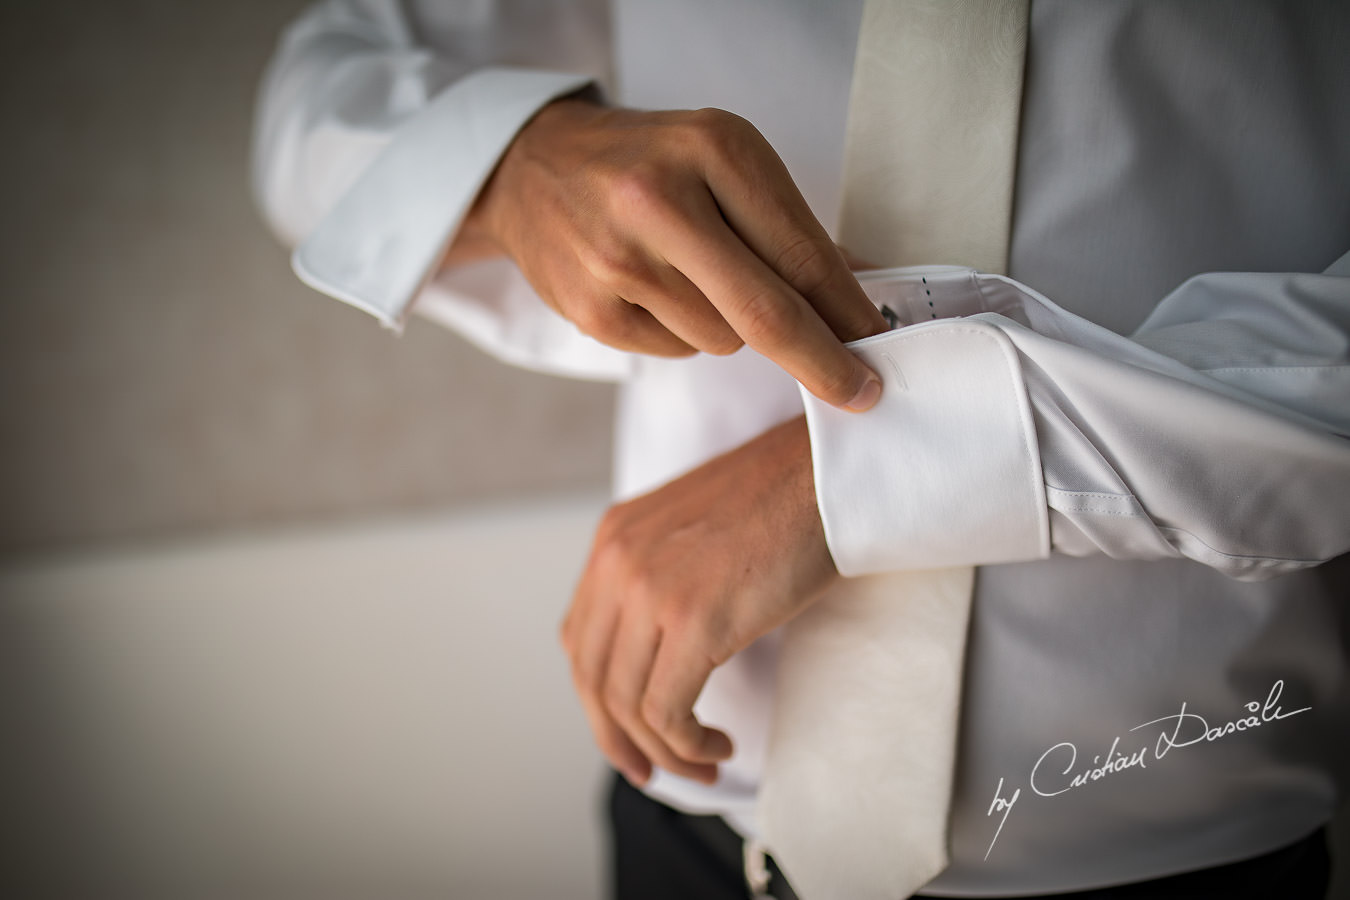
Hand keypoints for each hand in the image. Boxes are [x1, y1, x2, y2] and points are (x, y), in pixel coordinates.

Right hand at [453, 96, 887, 410]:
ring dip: (732, 326)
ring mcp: (618, 261)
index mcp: (711, 149)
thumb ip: (788, 227)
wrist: (534, 168)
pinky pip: (677, 351)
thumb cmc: (649, 162)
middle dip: (823, 362)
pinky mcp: (591, 310)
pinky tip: (654, 289)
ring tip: (693, 275)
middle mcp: (660, 201)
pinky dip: (683, 331)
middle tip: (861, 392)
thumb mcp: (723, 159)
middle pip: (765, 314)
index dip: (847, 312)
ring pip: (724, 339)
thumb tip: (856, 299)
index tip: (878, 347)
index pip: (799, 252)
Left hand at [560, 416, 836, 785]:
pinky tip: (717, 745)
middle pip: (593, 677)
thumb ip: (658, 576)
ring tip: (704, 763)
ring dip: (663, 750)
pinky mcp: (694, 619)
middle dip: (618, 737)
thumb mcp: (691, 530)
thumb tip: (655, 653)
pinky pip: (667, 710)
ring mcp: (651, 589)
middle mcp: (618, 562)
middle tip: (650, 771)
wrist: (827, 473)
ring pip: (628, 702)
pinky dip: (687, 745)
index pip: (579, 639)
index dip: (599, 698)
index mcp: (613, 539)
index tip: (628, 732)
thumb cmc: (780, 500)